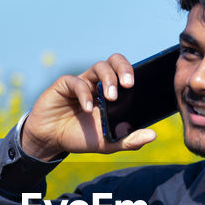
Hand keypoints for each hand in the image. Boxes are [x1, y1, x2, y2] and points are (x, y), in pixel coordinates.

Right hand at [19, 54, 157, 160]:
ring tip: (111, 98)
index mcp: (112, 92)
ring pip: (99, 66)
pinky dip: (85, 94)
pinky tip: (88, 109)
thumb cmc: (81, 137)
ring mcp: (82, 82)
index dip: (135, 75)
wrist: (51, 140)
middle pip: (115, 61)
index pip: (127, 74)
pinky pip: (77, 81)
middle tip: (129, 85)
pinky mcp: (64, 85)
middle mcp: (98, 83)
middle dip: (124, 69)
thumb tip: (152, 135)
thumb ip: (129, 140)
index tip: (142, 87)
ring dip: (108, 80)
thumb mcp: (108, 143)